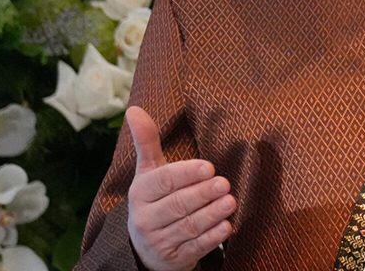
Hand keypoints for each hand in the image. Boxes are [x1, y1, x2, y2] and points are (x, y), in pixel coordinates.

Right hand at [125, 106, 236, 270]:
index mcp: (140, 193)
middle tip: (225, 183)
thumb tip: (134, 108)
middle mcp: (145, 219)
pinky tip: (227, 227)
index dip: (186, 174)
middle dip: (202, 194)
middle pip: (177, 205)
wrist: (146, 247)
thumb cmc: (154, 199)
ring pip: (188, 227)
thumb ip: (146, 142)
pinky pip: (194, 248)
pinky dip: (212, 238)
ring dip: (211, 215)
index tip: (210, 167)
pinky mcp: (174, 258)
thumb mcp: (148, 172)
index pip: (163, 182)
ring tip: (231, 202)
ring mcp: (159, 241)